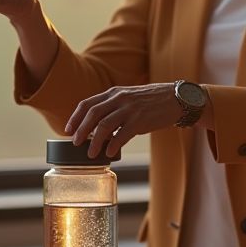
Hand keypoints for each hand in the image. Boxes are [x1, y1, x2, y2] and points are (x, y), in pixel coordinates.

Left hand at [66, 83, 182, 158]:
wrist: (176, 99)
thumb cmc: (152, 101)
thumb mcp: (129, 97)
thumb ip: (113, 107)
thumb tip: (98, 128)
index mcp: (114, 93)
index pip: (87, 103)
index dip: (75, 117)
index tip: (68, 130)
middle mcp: (119, 98)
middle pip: (92, 114)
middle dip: (81, 130)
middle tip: (75, 143)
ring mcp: (130, 109)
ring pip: (104, 125)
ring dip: (94, 141)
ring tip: (91, 153)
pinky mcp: (141, 120)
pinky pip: (122, 134)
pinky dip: (113, 145)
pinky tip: (110, 153)